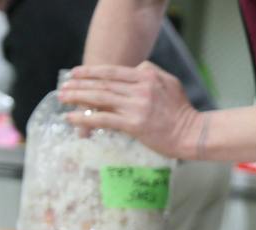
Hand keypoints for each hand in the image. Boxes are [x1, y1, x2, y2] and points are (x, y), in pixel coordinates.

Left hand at [59, 62, 203, 158]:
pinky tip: (71, 118)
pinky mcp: (134, 124)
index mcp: (148, 76)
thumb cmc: (182, 112)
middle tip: (63, 87)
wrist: (192, 133)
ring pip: (100, 98)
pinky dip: (84, 118)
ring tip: (63, 98)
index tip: (75, 73)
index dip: (91, 71)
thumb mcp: (170, 83)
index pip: (113, 71)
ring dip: (78, 97)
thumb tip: (134, 69)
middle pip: (103, 83)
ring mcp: (136, 106)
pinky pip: (103, 118)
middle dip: (79, 84)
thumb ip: (151, 73)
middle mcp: (140, 89)